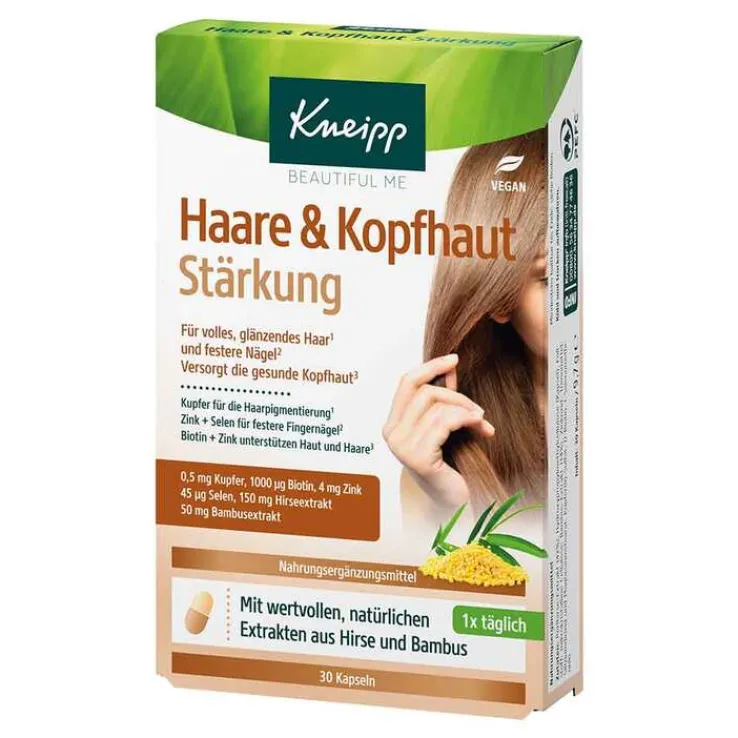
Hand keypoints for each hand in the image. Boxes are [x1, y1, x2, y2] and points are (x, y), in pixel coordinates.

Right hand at [382, 354, 494, 507]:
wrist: (455, 503)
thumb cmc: (451, 465)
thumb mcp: (446, 424)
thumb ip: (444, 397)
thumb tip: (451, 364)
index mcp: (393, 424)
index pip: (406, 382)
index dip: (430, 367)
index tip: (454, 359)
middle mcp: (391, 433)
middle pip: (424, 391)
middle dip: (456, 395)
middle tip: (477, 409)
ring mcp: (401, 446)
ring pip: (436, 406)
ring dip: (466, 410)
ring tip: (482, 422)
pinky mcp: (417, 456)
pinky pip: (444, 422)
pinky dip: (467, 420)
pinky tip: (482, 429)